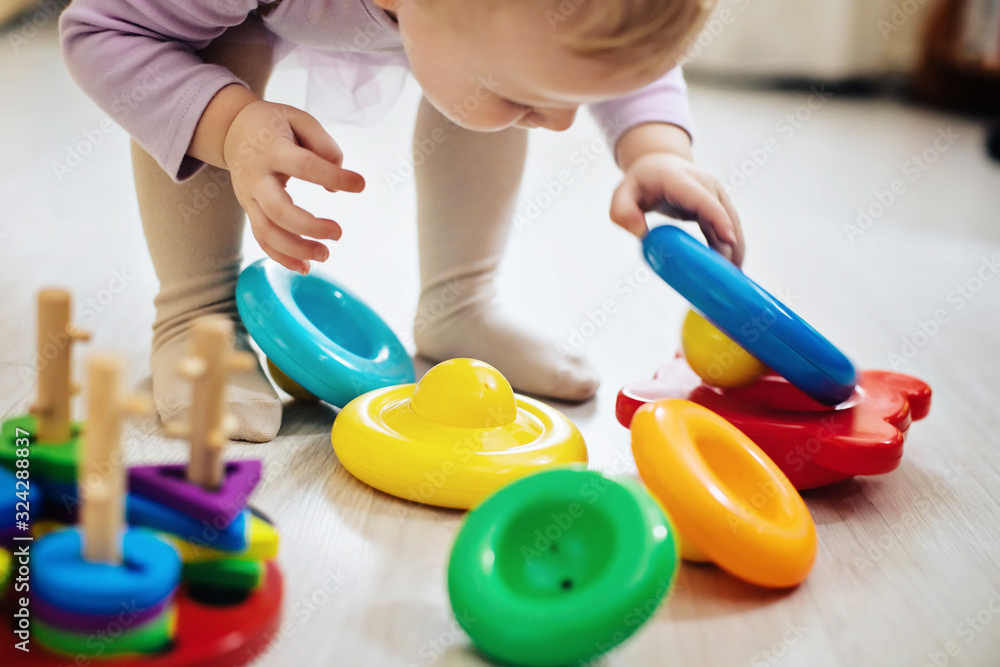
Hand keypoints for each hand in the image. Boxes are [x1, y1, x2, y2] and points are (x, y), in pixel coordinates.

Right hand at [223, 100, 364, 273]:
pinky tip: (305, 266)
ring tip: (326, 255)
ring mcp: (249, 196)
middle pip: (278, 210)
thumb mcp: (299, 119)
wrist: (231, 129)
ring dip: (296, 249)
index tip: (361, 185)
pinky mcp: (248, 210)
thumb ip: (323, 145)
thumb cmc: (275, 124)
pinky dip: (281, 257)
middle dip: (310, 227)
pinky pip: (261, 238)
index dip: (335, 177)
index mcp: (273, 149)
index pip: (305, 166)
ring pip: (267, 231)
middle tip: (339, 234)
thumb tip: (335, 187)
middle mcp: (257, 176)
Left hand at [610, 152, 744, 265]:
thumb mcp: (622, 195)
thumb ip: (623, 212)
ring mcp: (715, 194)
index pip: (703, 200)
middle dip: (730, 243)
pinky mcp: (718, 205)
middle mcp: (704, 184)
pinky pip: (728, 227)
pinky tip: (730, 268)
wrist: (658, 166)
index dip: (718, 219)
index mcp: (680, 180)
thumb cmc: (640, 184)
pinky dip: (730, 247)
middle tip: (729, 275)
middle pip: (724, 214)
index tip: (728, 240)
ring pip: (731, 222)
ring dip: (735, 249)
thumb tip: (640, 233)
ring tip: (734, 278)